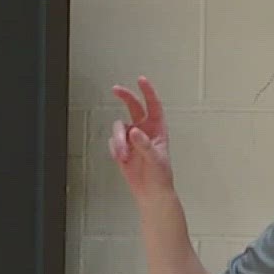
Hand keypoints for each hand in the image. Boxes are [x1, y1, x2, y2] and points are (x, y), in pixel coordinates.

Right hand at [107, 76, 174, 198]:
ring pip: (119, 128)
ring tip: (123, 156)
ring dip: (119, 141)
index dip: (148, 91)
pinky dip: (116, 150)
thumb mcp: (156, 159)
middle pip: (133, 107)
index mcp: (158, 129)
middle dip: (125, 97)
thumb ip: (145, 144)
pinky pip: (113, 142)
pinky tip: (121, 159)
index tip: (141, 80)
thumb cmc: (160, 176)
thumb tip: (134, 132)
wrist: (150, 193)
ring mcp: (132, 139)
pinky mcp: (122, 149)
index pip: (153, 105)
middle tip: (116, 89)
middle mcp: (144, 130)